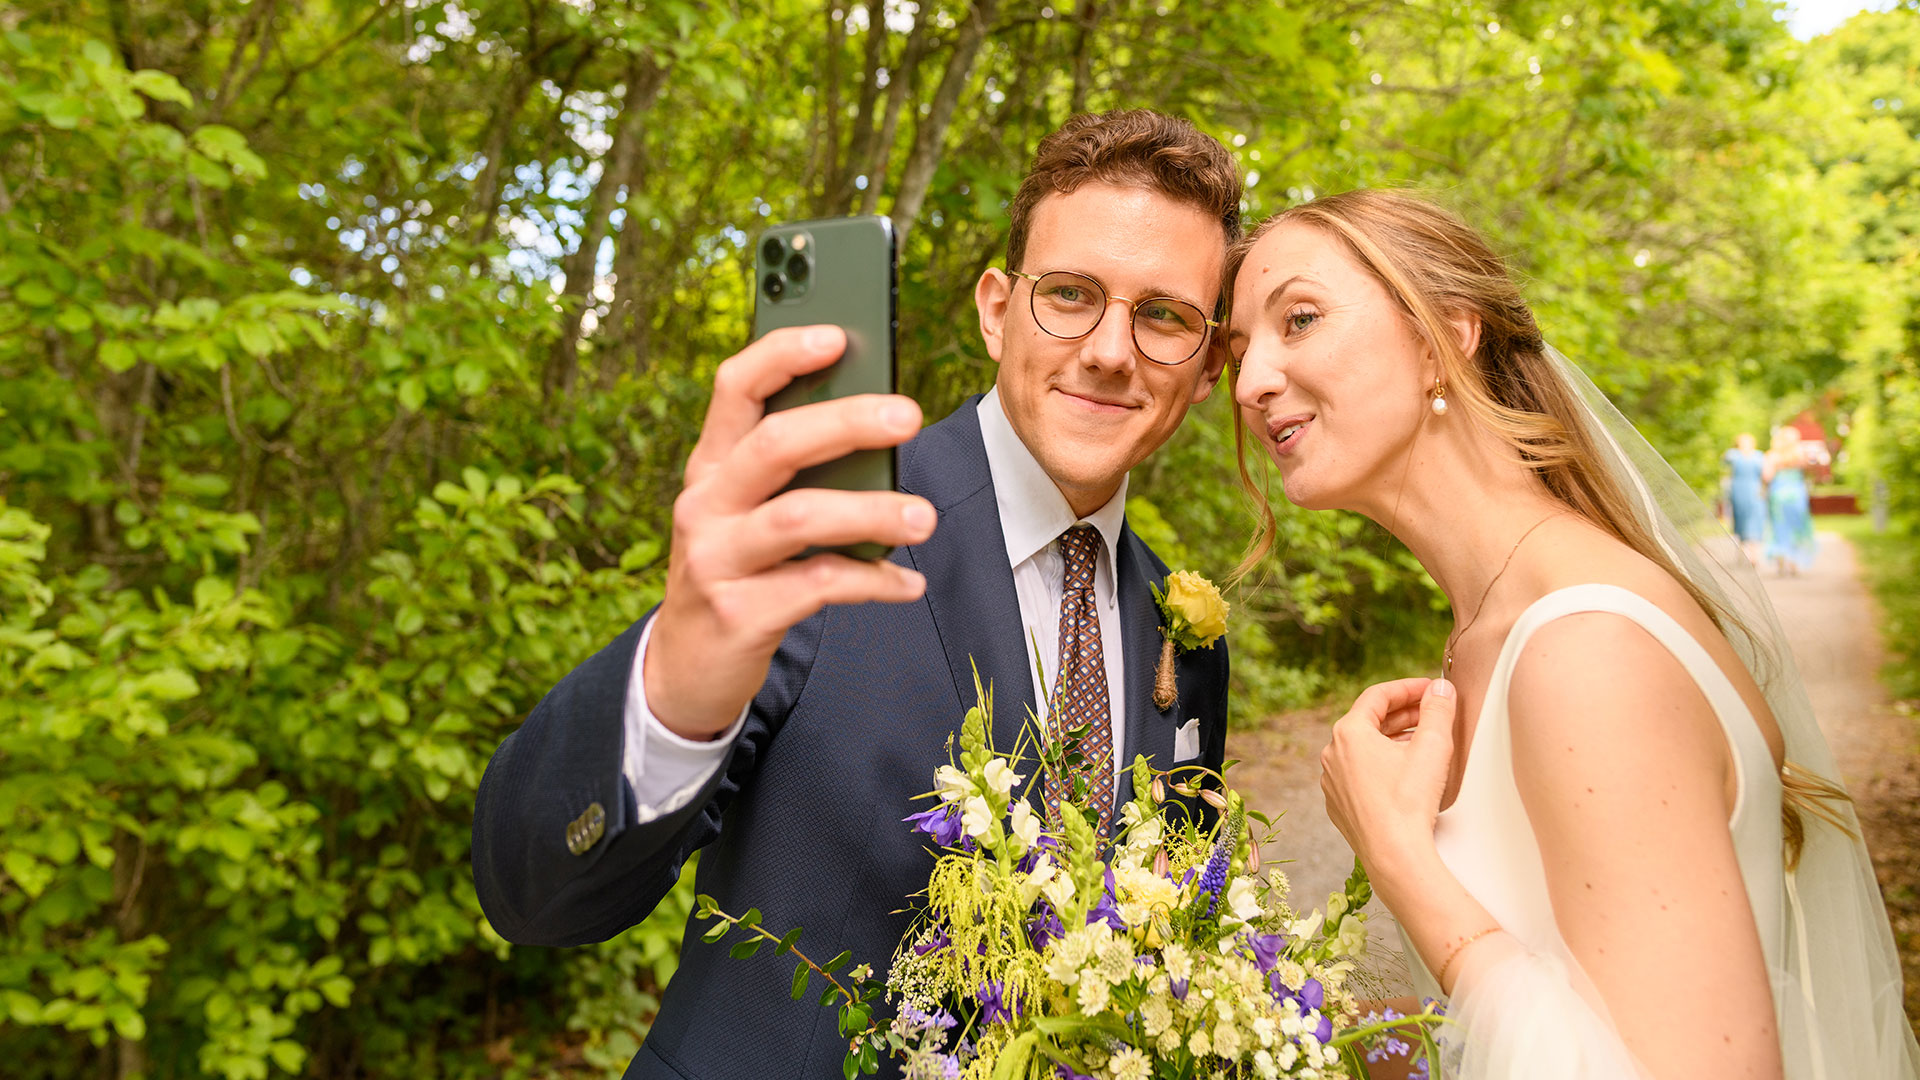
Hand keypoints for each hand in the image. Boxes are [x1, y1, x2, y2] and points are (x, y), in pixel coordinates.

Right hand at [645, 326, 936, 738]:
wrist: (684, 668)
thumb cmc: (736, 571)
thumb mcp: (745, 513)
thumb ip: (792, 472)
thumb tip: (876, 423)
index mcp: (710, 465)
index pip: (735, 388)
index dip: (782, 354)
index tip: (836, 335)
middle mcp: (705, 504)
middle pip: (774, 444)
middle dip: (845, 422)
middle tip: (907, 416)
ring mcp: (715, 559)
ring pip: (798, 518)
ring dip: (870, 512)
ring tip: (925, 516)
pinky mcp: (738, 613)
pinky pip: (817, 585)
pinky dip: (872, 581)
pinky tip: (907, 584)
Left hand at [1320, 677, 1456, 898]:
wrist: (1394, 855)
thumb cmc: (1410, 801)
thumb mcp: (1433, 746)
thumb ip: (1438, 710)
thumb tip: (1441, 688)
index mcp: (1348, 733)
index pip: (1377, 696)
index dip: (1407, 688)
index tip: (1430, 689)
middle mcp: (1332, 755)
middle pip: (1369, 722)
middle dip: (1403, 714)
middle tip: (1432, 712)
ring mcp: (1332, 783)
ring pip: (1364, 750)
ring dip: (1393, 740)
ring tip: (1424, 741)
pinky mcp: (1339, 806)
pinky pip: (1359, 776)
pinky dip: (1381, 767)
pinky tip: (1405, 773)